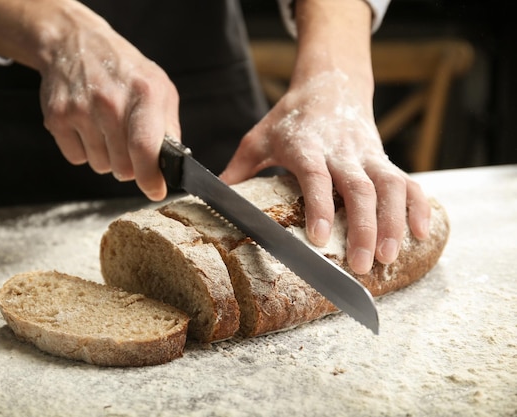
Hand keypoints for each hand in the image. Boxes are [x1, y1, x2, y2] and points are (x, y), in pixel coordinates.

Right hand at [0, 0, 179, 200]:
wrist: (75, 43)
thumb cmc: (124, 71)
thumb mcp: (159, 88)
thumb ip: (169, 128)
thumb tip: (172, 166)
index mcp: (144, 93)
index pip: (145, 149)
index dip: (150, 178)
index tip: (155, 191)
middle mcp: (110, 102)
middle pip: (123, 167)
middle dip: (130, 166)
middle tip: (128, 145)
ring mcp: (80, 110)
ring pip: (100, 166)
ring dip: (107, 157)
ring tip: (105, 128)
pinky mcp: (57, 118)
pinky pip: (77, 159)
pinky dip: (84, 150)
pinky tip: (87, 126)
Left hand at [220, 69, 430, 274]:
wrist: (329, 85)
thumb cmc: (290, 117)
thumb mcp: (258, 138)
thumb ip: (238, 169)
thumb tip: (210, 199)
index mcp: (306, 146)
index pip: (316, 177)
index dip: (320, 206)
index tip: (321, 238)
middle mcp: (341, 151)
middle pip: (360, 188)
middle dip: (365, 228)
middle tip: (363, 265)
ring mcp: (367, 154)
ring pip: (389, 186)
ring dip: (394, 223)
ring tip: (390, 258)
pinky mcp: (384, 158)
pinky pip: (407, 181)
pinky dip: (418, 206)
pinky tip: (421, 234)